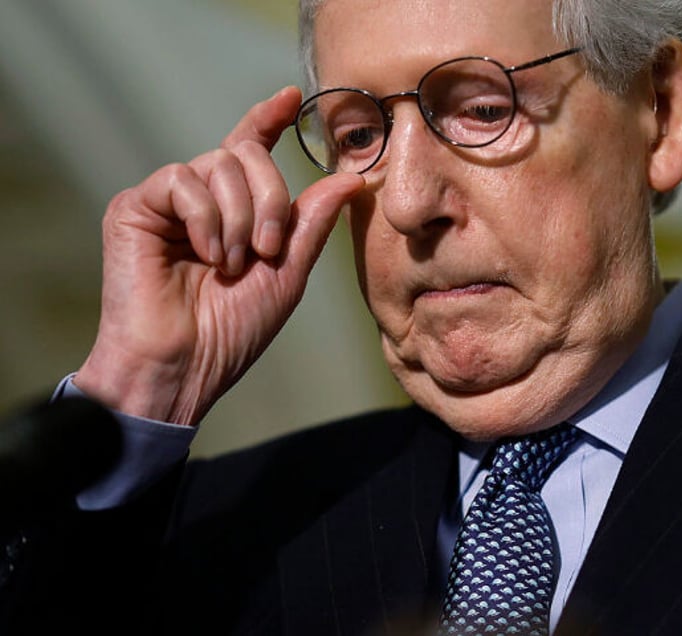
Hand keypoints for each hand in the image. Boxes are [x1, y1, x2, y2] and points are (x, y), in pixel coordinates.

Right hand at [74, 87, 364, 425]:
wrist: (185, 366)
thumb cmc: (234, 329)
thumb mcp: (288, 273)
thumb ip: (312, 223)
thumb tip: (351, 179)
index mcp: (235, 212)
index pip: (249, 151)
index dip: (267, 121)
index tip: (290, 98)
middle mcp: (201, 200)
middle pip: (245, 156)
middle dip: (270, 201)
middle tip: (268, 251)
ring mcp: (167, 202)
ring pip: (217, 164)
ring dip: (240, 219)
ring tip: (232, 264)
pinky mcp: (134, 208)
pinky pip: (181, 180)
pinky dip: (205, 219)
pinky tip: (206, 255)